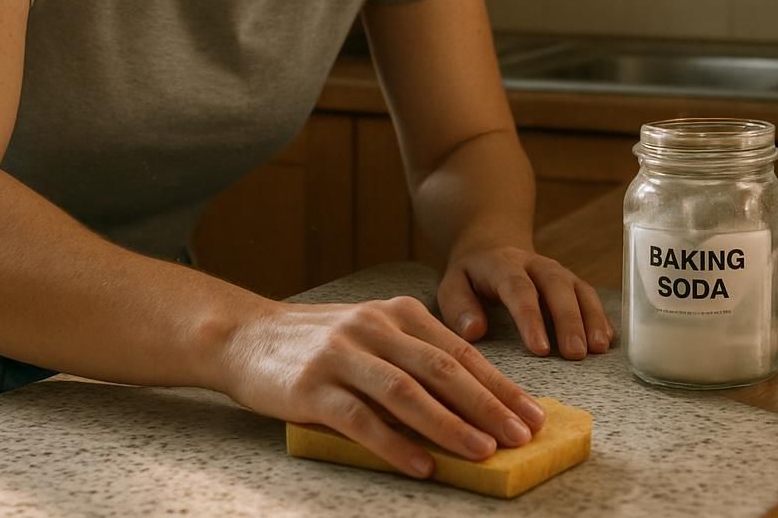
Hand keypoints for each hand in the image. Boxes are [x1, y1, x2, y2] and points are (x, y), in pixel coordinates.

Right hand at [216, 296, 546, 477]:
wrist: (245, 336)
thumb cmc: (318, 343)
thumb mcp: (372, 334)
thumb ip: (415, 358)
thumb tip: (475, 404)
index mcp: (397, 313)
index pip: (460, 352)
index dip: (500, 385)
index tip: (533, 415)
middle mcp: (373, 328)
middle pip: (442, 370)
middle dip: (489, 405)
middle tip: (522, 436)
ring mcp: (341, 356)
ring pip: (406, 392)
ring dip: (450, 424)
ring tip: (483, 451)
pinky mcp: (312, 387)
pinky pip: (361, 418)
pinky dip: (395, 443)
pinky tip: (422, 464)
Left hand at [439, 243, 614, 359]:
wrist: (492, 245)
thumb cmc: (471, 276)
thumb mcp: (452, 286)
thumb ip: (459, 307)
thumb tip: (475, 331)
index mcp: (503, 265)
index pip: (518, 289)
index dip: (530, 318)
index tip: (539, 349)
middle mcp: (535, 265)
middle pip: (556, 287)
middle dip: (568, 320)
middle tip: (575, 353)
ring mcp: (557, 272)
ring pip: (579, 290)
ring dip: (591, 318)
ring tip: (598, 349)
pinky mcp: (572, 282)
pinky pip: (590, 296)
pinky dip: (600, 316)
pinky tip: (607, 341)